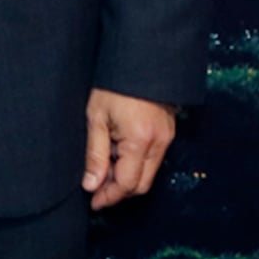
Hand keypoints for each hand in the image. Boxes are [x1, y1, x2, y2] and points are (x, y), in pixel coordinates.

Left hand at [82, 89, 175, 210]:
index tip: (93, 201)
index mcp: (140, 141)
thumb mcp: (96, 117)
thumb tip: (91, 185)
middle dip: (119, 191)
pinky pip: (153, 158)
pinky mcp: (168, 131)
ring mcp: (167, 137)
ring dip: (127, 177)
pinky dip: (136, 163)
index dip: (109, 196)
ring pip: (149, 173)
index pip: (127, 184)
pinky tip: (117, 152)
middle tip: (96, 189)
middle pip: (142, 184)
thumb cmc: (113, 84)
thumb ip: (94, 154)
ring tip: (103, 166)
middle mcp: (159, 143)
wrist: (139, 57)